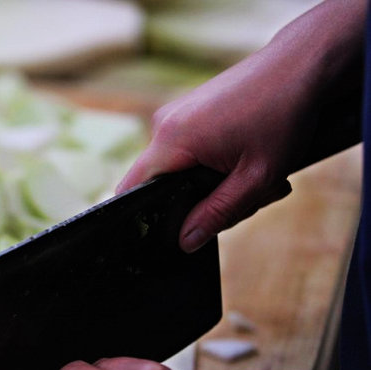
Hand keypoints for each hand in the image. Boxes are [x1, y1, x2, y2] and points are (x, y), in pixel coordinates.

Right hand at [117, 0, 364, 252]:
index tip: (175, 230)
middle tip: (248, 197)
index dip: (145, 216)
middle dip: (201, 199)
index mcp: (172, 140)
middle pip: (162, 182)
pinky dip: (217, 161)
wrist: (303, 63)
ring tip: (258, 173)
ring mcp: (176, 113)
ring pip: (181, 167)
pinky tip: (249, 157)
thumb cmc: (284, 113)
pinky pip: (190, 148)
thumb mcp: (256, 177)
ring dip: (216, 180)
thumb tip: (185, 242)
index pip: (131, 190)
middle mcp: (165, 123)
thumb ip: (217, 214)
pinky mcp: (190, 109)